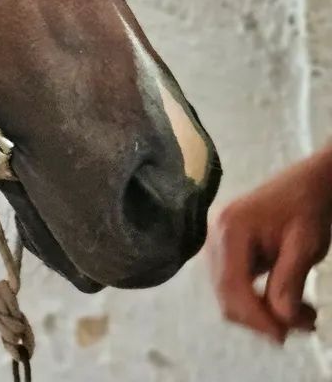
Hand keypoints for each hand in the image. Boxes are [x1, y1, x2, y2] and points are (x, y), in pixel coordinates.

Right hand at [207, 147, 331, 342]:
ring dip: (263, 312)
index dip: (255, 316)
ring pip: (229, 294)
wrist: (305, 185)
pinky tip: (287, 302)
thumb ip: (289, 281)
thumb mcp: (304, 246)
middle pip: (226, 294)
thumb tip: (281, 320)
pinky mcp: (225, 251)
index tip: (284, 336)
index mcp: (230, 230)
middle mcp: (214, 237)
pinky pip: (234, 285)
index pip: (231, 285)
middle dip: (262, 317)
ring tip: (302, 315)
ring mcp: (216, 244)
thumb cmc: (306, 209)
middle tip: (303, 326)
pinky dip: (259, 301)